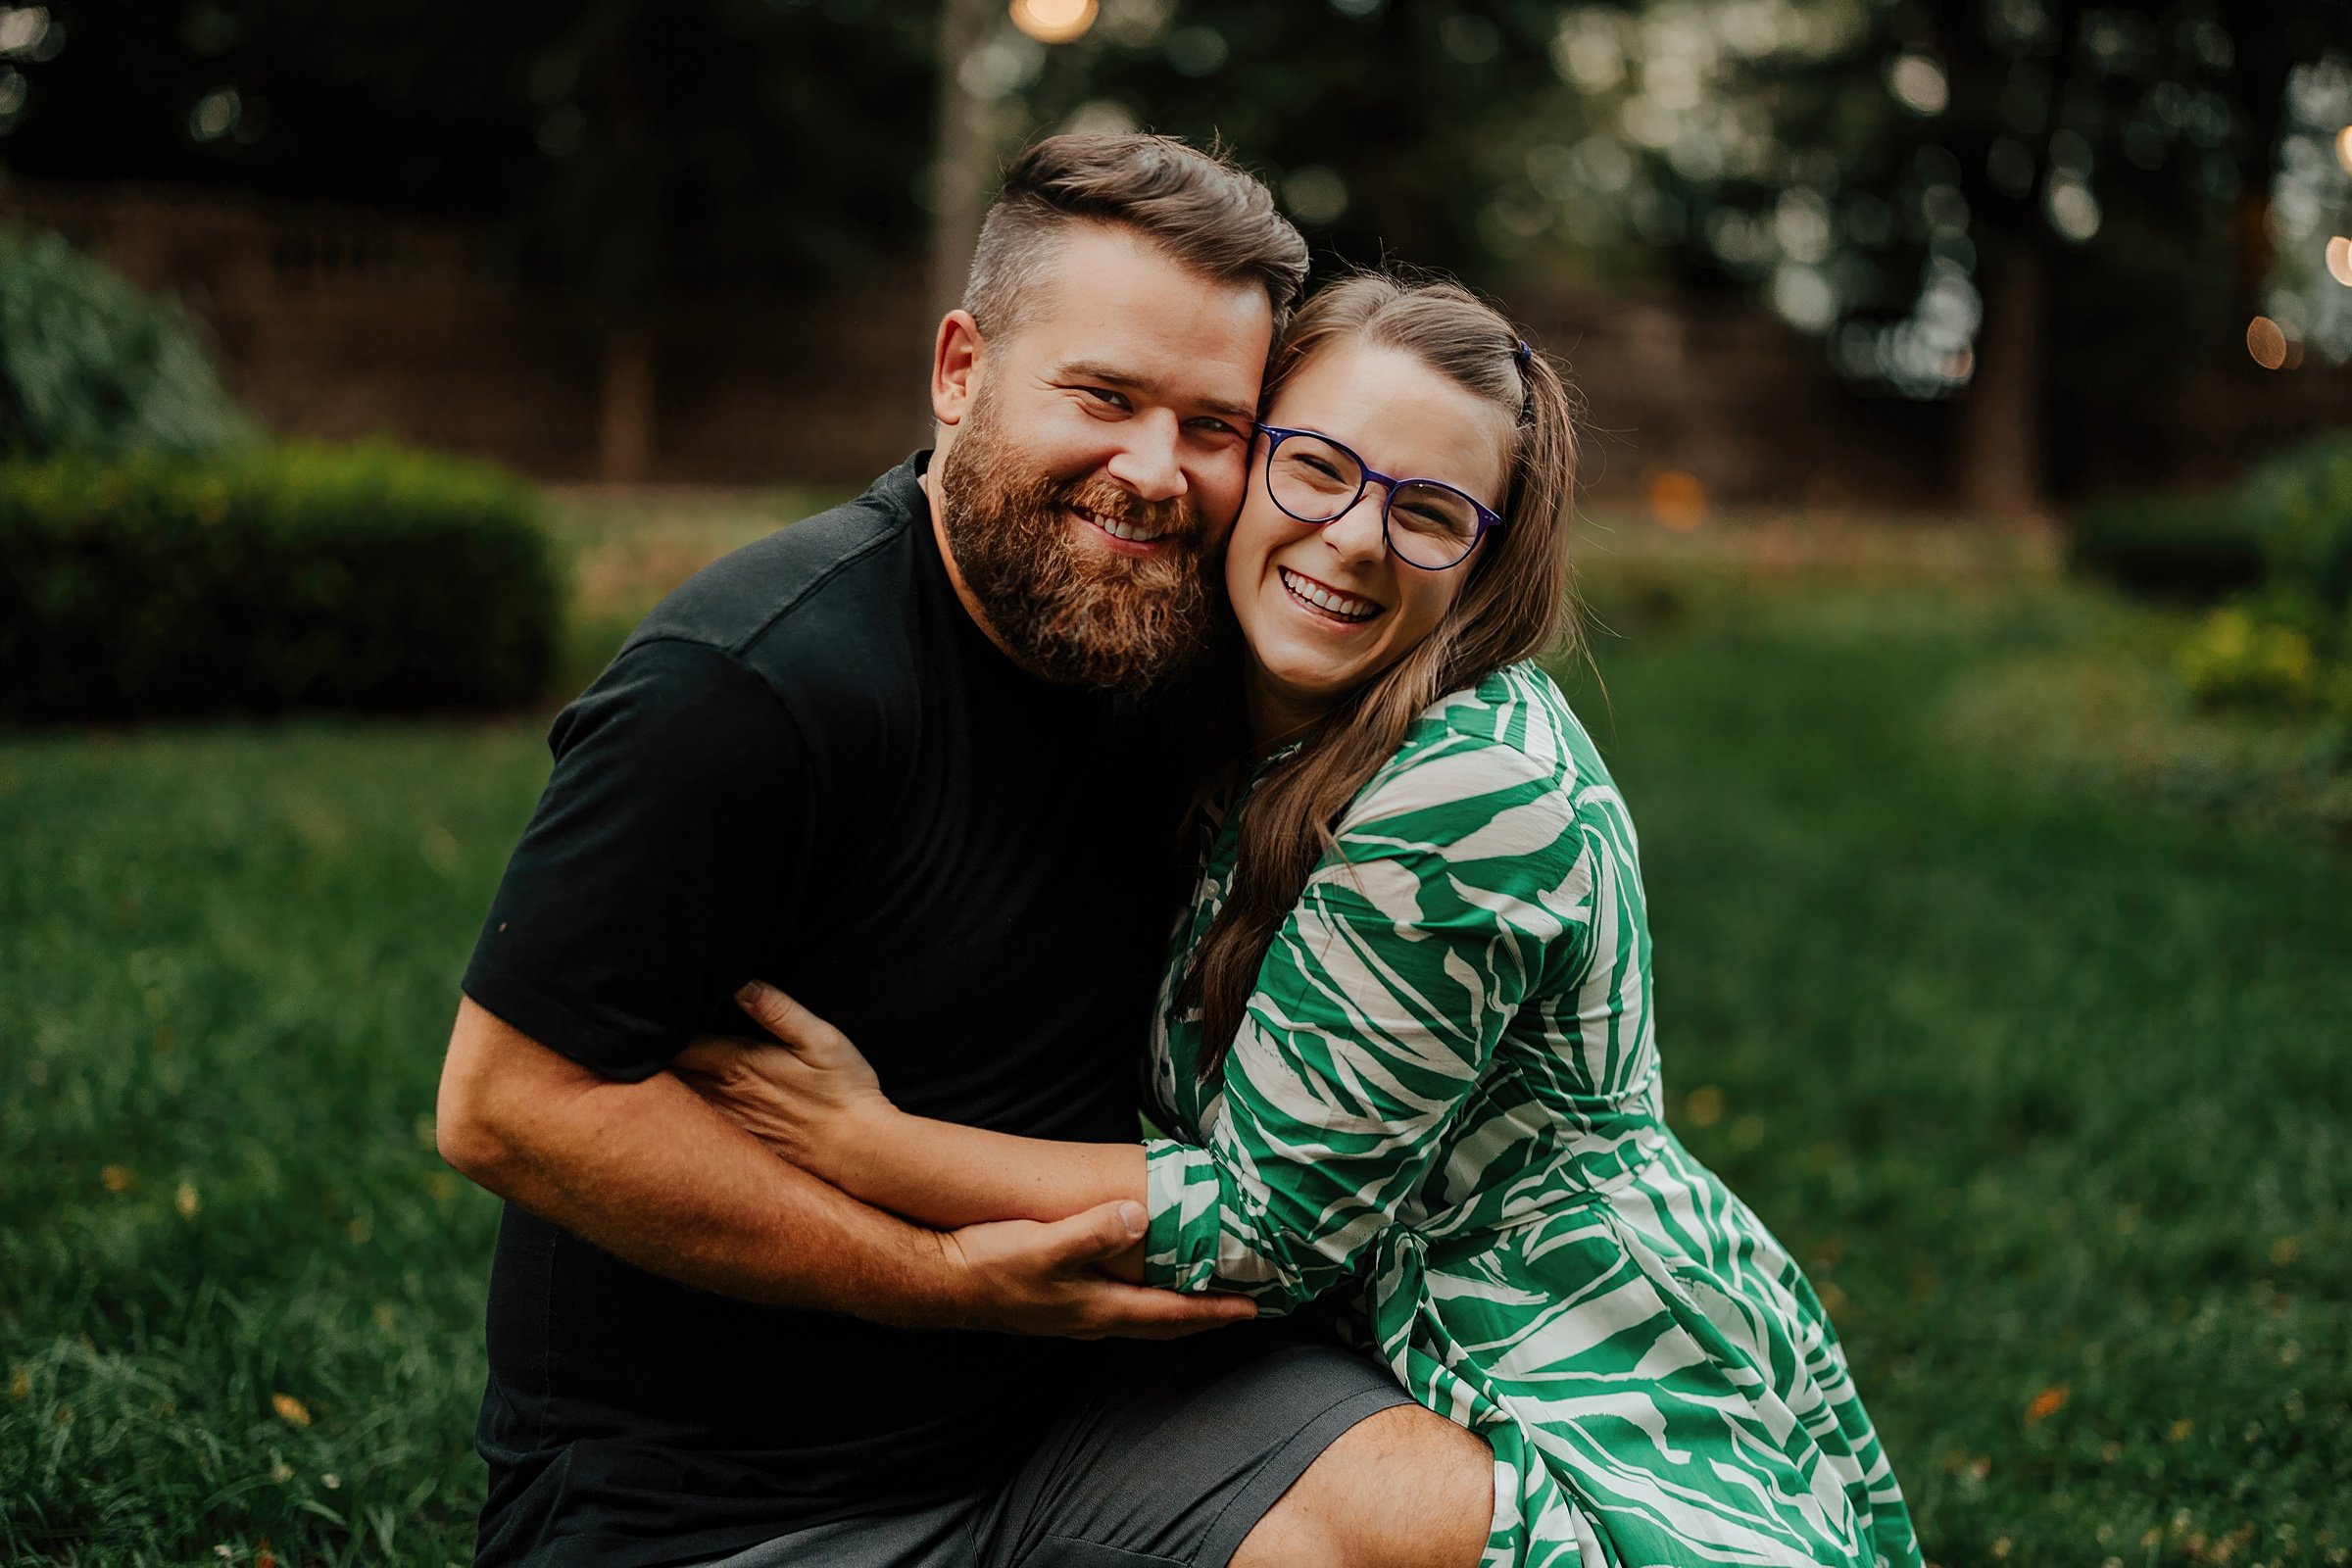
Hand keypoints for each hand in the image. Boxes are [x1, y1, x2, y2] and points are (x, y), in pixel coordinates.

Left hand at [674, 981, 890, 1183]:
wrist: (858, 1150)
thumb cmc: (843, 1090)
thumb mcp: (820, 1039)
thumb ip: (777, 1010)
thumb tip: (742, 984)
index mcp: (736, 1065)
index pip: (676, 1046)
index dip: (659, 1032)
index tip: (655, 1017)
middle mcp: (722, 1097)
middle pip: (667, 1077)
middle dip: (655, 1059)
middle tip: (650, 1043)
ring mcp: (726, 1126)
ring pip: (676, 1106)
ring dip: (666, 1089)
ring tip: (660, 1073)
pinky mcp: (737, 1147)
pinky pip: (695, 1130)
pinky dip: (683, 1116)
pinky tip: (687, 1108)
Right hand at [938, 1200, 1256, 1339]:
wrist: (941, 1281)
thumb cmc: (992, 1264)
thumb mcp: (1045, 1245)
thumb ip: (1093, 1232)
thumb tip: (1140, 1215)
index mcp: (1098, 1308)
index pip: (1170, 1315)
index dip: (1212, 1311)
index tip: (1252, 1308)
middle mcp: (1092, 1319)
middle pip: (1162, 1324)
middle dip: (1204, 1316)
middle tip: (1243, 1307)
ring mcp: (1074, 1314)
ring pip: (1140, 1317)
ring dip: (1176, 1309)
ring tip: (1203, 1294)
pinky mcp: (1057, 1301)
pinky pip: (1117, 1305)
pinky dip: (1144, 1298)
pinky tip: (1142, 1280)